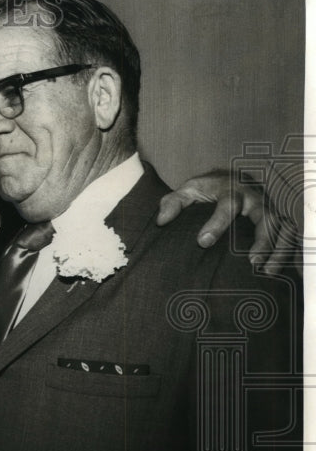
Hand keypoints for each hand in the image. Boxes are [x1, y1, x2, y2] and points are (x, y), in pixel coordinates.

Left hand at [156, 168, 300, 273]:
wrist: (229, 179)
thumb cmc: (206, 189)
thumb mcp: (188, 190)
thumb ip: (173, 202)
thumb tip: (161, 220)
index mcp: (230, 189)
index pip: (227, 204)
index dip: (216, 223)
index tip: (203, 242)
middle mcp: (254, 197)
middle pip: (265, 216)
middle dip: (261, 239)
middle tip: (251, 261)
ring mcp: (269, 207)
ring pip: (282, 226)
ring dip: (278, 249)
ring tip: (266, 271)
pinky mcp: (277, 217)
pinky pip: (289, 233)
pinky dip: (286, 251)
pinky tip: (276, 270)